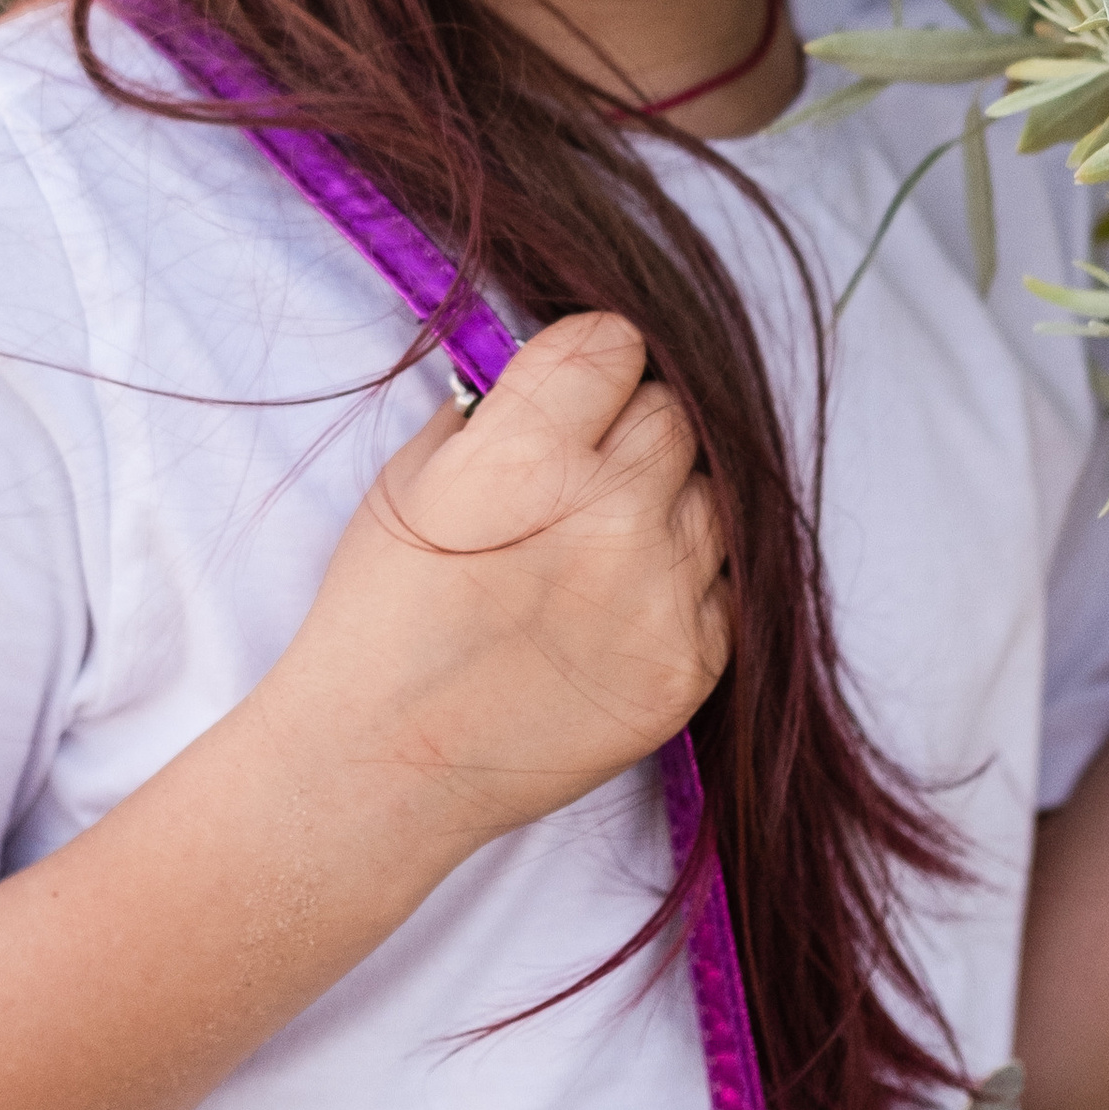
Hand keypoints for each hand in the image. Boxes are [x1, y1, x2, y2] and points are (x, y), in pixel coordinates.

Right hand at [260, 313, 730, 856]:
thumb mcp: (408, 481)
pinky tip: (625, 598)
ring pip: (714, 491)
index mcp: (527, 460)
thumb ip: (495, 415)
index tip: (572, 387)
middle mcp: (610, 520)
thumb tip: (561, 376)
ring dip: (667, 499)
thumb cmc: (381, 618)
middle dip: (629, 425)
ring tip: (604, 538)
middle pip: (673, 412)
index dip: (588, 359)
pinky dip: (686, 578)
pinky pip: (726, 580)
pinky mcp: (690, 668)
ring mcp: (660, 598)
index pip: (615, 342)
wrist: (384, 766)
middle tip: (584, 467)